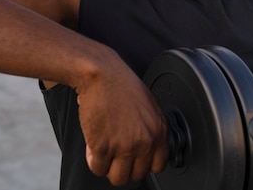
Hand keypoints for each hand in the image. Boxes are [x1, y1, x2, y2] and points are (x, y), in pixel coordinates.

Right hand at [75, 59, 169, 185]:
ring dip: (108, 167)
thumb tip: (147, 150)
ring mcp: (125, 145)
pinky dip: (92, 159)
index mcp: (159, 130)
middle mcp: (145, 140)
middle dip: (123, 166)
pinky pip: (98, 169)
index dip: (143, 164)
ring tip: (104, 150)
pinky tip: (93, 144)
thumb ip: (151, 130)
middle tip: (114, 153)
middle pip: (137, 175)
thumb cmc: (121, 86)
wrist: (102, 74)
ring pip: (117, 178)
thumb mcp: (148, 107)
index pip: (158, 166)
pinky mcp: (103, 147)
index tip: (133, 159)